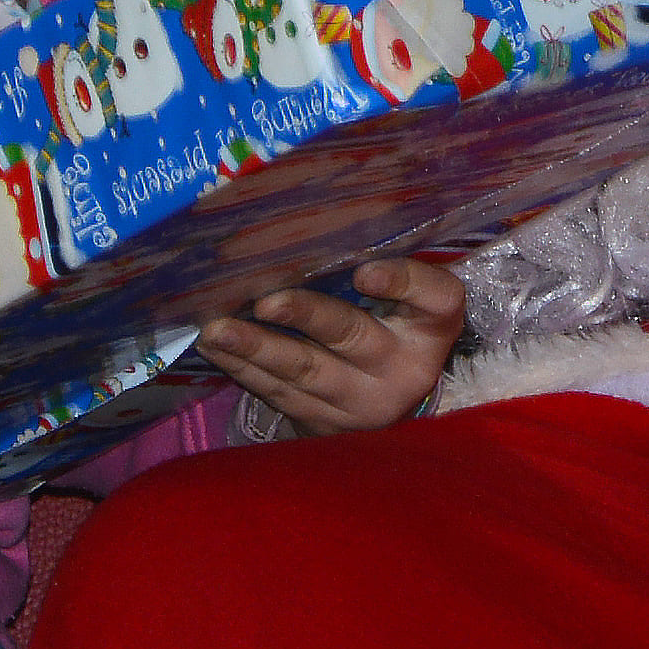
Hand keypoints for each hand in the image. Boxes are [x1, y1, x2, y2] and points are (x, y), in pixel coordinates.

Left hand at [194, 257, 465, 434]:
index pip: (433, 298)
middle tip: (265, 303)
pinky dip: (244, 368)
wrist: (388, 402)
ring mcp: (361, 402)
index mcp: (432, 326)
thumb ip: (380, 266)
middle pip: (353, 336)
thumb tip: (308, 225)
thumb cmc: (393, 326)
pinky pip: (278, 393)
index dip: (401, 282)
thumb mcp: (408, 299)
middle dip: (306, 317)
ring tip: (217, 330)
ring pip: (304, 372)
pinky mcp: (324, 423)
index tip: (363, 273)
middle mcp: (403, 368)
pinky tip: (216, 348)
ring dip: (256, 349)